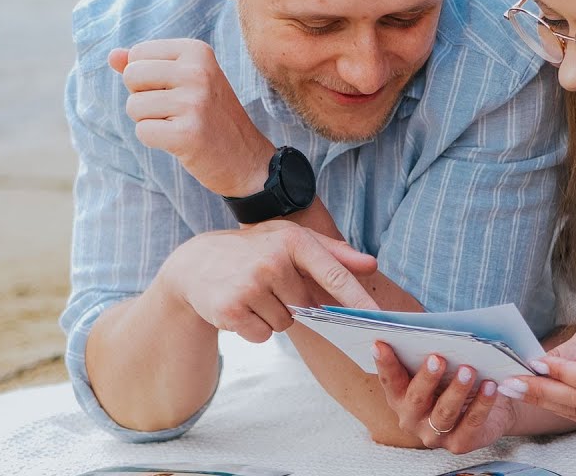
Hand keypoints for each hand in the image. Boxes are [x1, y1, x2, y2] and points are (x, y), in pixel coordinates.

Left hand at [110, 39, 274, 196]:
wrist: (247, 159)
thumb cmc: (211, 116)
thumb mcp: (186, 81)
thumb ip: (147, 65)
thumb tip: (112, 56)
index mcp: (197, 51)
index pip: (137, 54)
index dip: (146, 78)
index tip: (177, 91)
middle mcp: (197, 71)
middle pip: (131, 76)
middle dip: (143, 98)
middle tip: (175, 111)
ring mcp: (194, 102)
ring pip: (133, 106)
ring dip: (150, 121)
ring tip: (180, 125)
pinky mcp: (187, 134)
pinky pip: (142, 132)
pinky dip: (155, 141)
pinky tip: (181, 141)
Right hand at [159, 220, 379, 342]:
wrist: (195, 263)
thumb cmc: (254, 249)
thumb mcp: (290, 240)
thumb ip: (334, 253)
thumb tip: (372, 265)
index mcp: (293, 240)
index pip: (334, 274)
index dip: (358, 298)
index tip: (379, 317)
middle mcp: (272, 261)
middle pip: (307, 307)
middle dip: (292, 302)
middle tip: (268, 284)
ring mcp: (250, 286)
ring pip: (285, 323)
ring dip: (272, 316)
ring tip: (252, 294)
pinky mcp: (231, 311)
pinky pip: (263, 335)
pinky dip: (254, 328)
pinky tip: (240, 307)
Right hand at [372, 341, 516, 453]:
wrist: (486, 403)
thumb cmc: (454, 376)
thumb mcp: (437, 363)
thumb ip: (422, 348)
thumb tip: (409, 321)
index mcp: (399, 396)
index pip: (389, 379)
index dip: (384, 363)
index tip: (380, 343)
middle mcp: (411, 418)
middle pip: (416, 398)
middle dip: (427, 378)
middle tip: (438, 358)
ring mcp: (434, 434)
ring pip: (444, 413)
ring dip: (456, 390)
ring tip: (468, 370)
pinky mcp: (459, 443)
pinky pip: (471, 423)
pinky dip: (482, 403)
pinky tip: (490, 385)